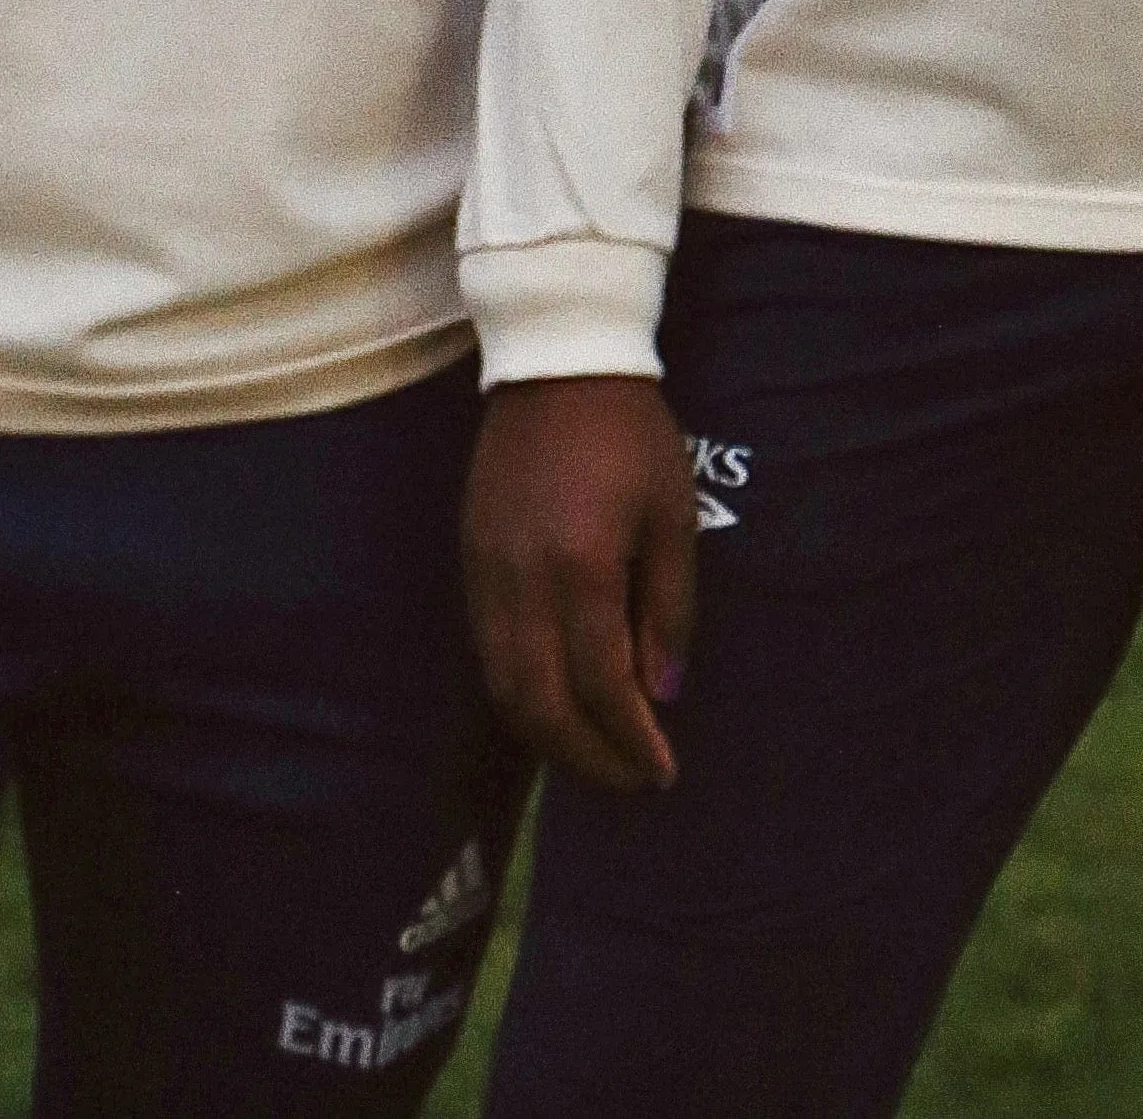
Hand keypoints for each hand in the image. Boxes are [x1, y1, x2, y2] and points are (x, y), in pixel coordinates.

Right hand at [463, 377, 698, 791]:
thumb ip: (669, 608)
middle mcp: (523, 580)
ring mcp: (487, 572)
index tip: (663, 770)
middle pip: (544, 705)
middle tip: (631, 780)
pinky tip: (552, 705)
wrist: (556, 362)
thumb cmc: (631, 433)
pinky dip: (518, 695)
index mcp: (581, 566)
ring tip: (593, 756)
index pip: (602, 685)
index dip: (632, 739)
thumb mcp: (673, 513)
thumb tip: (663, 693)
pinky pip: (486, 651)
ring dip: (548, 738)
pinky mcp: (469, 558)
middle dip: (589, 758)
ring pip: (505, 688)